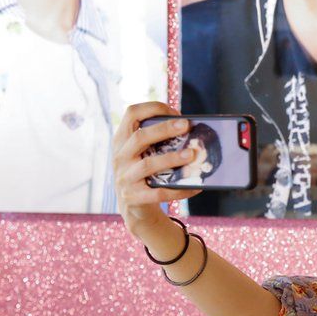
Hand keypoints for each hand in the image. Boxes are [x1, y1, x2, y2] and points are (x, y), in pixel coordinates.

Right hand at [112, 102, 201, 237]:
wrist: (135, 208)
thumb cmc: (147, 173)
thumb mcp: (145, 153)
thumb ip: (159, 140)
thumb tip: (191, 128)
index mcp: (122, 140)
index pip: (131, 114)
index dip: (151, 108)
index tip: (174, 110)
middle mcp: (120, 157)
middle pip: (139, 138)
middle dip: (164, 129)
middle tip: (186, 125)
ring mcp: (125, 178)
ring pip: (148, 165)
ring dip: (172, 158)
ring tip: (192, 154)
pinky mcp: (133, 198)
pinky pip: (159, 193)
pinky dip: (179, 189)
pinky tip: (196, 186)